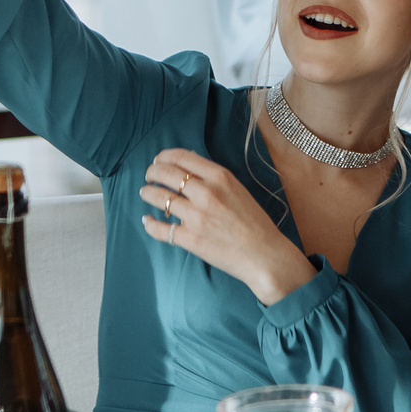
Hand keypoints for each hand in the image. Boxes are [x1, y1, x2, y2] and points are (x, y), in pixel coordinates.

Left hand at [139, 150, 314, 305]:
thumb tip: (190, 161)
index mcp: (220, 177)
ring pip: (160, 198)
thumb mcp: (238, 189)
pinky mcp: (191, 239)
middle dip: (152, 172)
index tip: (159, 160)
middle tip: (149, 176)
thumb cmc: (255, 223)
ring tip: (146, 193)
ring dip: (148, 193)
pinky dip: (150, 224)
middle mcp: (206, 193)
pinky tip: (147, 220)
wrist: (264, 255)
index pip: (182, 157)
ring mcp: (196, 217)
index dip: (164, 156)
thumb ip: (215, 176)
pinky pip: (161, 228)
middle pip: (166, 173)